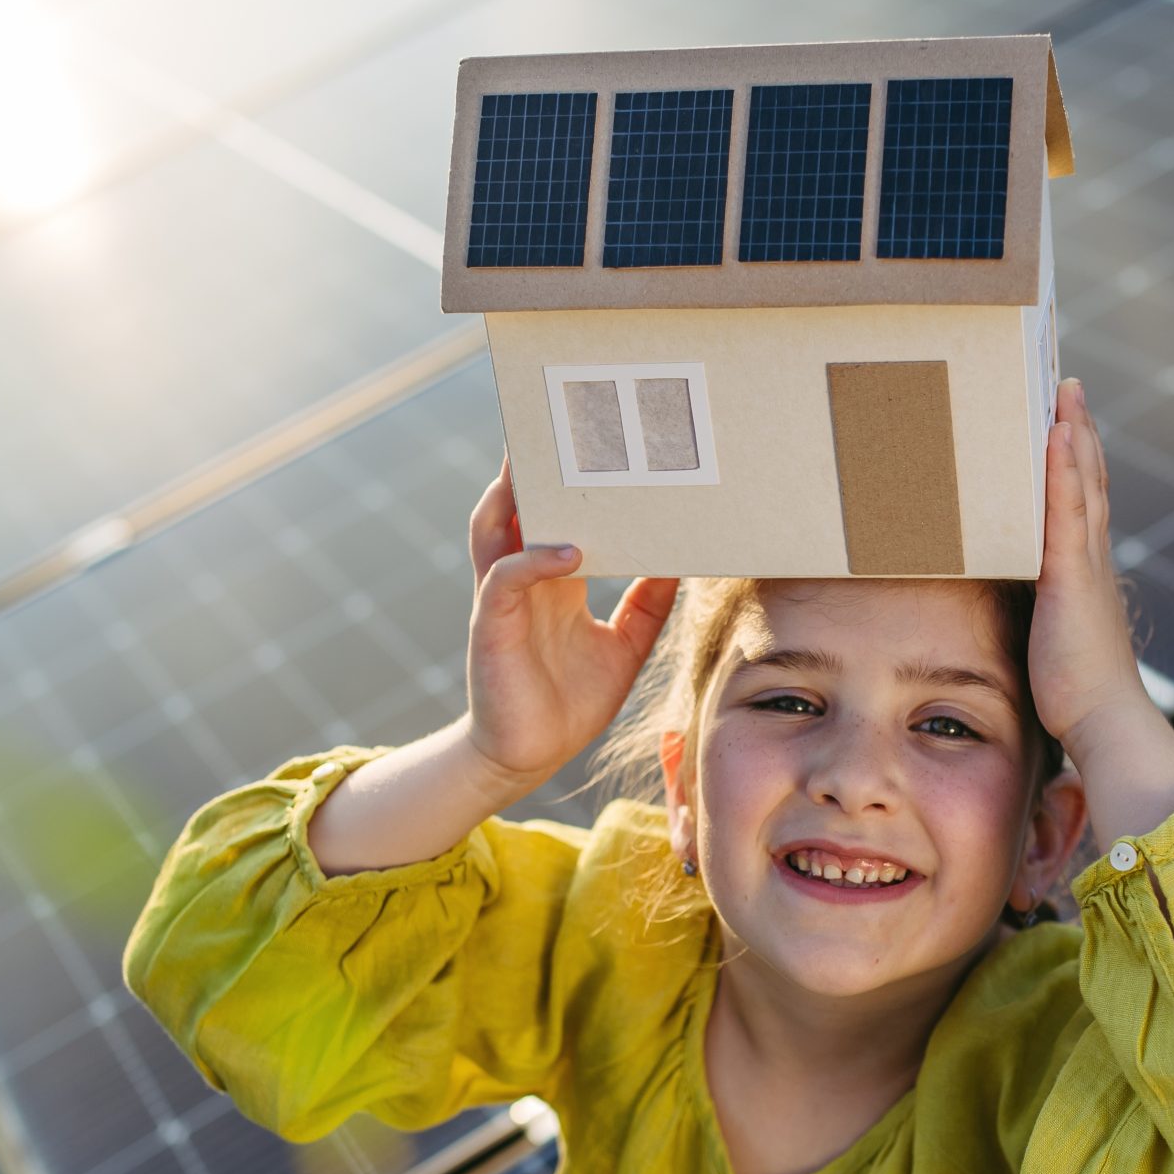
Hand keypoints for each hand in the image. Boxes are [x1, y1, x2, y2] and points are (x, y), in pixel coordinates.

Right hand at [462, 455, 678, 791]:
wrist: (531, 754)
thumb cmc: (572, 699)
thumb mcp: (626, 642)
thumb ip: (648, 602)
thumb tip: (681, 559)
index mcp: (553, 577)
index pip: (556, 512)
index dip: (570, 478)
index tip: (598, 439)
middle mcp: (524, 578)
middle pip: (518, 504)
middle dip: (530, 463)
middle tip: (559, 419)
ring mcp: (503, 599)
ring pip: (496, 528)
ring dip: (513, 492)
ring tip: (539, 458)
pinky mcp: (492, 626)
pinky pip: (506, 581)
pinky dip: (534, 561)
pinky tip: (569, 553)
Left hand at [1028, 379, 1156, 749]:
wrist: (1104, 721)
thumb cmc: (1077, 695)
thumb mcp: (1054, 643)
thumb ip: (1045, 619)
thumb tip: (1030, 621)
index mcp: (1088, 573)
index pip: (1084, 504)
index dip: (1078, 461)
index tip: (1068, 422)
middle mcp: (1093, 559)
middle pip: (1088, 479)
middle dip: (1078, 430)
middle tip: (1067, 384)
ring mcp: (1087, 563)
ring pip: (1082, 483)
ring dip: (1074, 432)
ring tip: (1063, 388)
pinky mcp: (1073, 575)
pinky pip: (1069, 510)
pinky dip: (1066, 468)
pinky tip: (1058, 433)